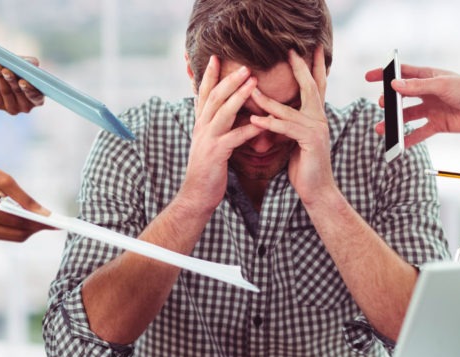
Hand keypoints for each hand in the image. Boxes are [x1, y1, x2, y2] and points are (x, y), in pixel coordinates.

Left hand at [0, 58, 44, 114]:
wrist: (1, 76)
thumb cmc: (19, 71)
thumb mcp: (27, 65)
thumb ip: (32, 64)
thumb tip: (33, 63)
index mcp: (38, 99)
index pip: (36, 97)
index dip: (29, 89)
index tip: (22, 81)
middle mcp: (27, 106)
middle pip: (19, 92)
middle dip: (12, 80)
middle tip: (6, 71)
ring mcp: (13, 108)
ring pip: (6, 91)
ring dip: (1, 77)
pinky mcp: (0, 105)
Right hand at [0, 162, 52, 240]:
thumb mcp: (7, 181)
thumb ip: (26, 200)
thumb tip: (45, 214)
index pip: (19, 222)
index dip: (39, 223)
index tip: (56, 223)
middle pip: (19, 234)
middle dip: (37, 228)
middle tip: (53, 222)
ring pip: (15, 237)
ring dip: (31, 230)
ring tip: (44, 221)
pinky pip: (8, 235)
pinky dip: (21, 229)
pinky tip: (30, 221)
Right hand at [182, 55, 260, 210]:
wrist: (196, 195)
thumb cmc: (207, 170)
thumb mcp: (208, 143)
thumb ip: (215, 127)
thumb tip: (225, 113)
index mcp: (200, 124)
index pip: (204, 94)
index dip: (209, 75)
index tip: (215, 57)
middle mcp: (201, 128)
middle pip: (215, 97)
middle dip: (229, 79)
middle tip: (245, 65)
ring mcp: (207, 140)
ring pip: (223, 112)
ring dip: (239, 95)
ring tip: (254, 82)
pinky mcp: (216, 154)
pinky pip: (235, 138)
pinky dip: (250, 129)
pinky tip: (263, 123)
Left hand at [249, 47, 331, 202]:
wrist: (316, 190)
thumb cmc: (304, 166)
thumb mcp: (296, 140)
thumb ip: (289, 123)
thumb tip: (274, 111)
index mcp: (316, 117)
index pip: (315, 86)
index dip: (312, 67)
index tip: (306, 50)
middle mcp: (320, 119)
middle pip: (310, 87)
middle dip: (300, 68)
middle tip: (290, 51)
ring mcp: (317, 129)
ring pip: (289, 109)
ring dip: (267, 100)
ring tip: (250, 89)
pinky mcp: (310, 142)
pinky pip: (286, 128)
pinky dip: (269, 124)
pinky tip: (254, 120)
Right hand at [364, 64, 459, 147]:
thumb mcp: (442, 85)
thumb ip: (417, 86)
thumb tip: (394, 86)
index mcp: (428, 77)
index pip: (402, 73)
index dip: (385, 74)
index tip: (369, 77)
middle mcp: (428, 93)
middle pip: (402, 97)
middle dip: (389, 102)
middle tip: (382, 105)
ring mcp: (432, 109)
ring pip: (408, 116)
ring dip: (394, 122)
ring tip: (381, 128)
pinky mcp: (438, 124)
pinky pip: (419, 133)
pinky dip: (408, 139)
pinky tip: (398, 144)